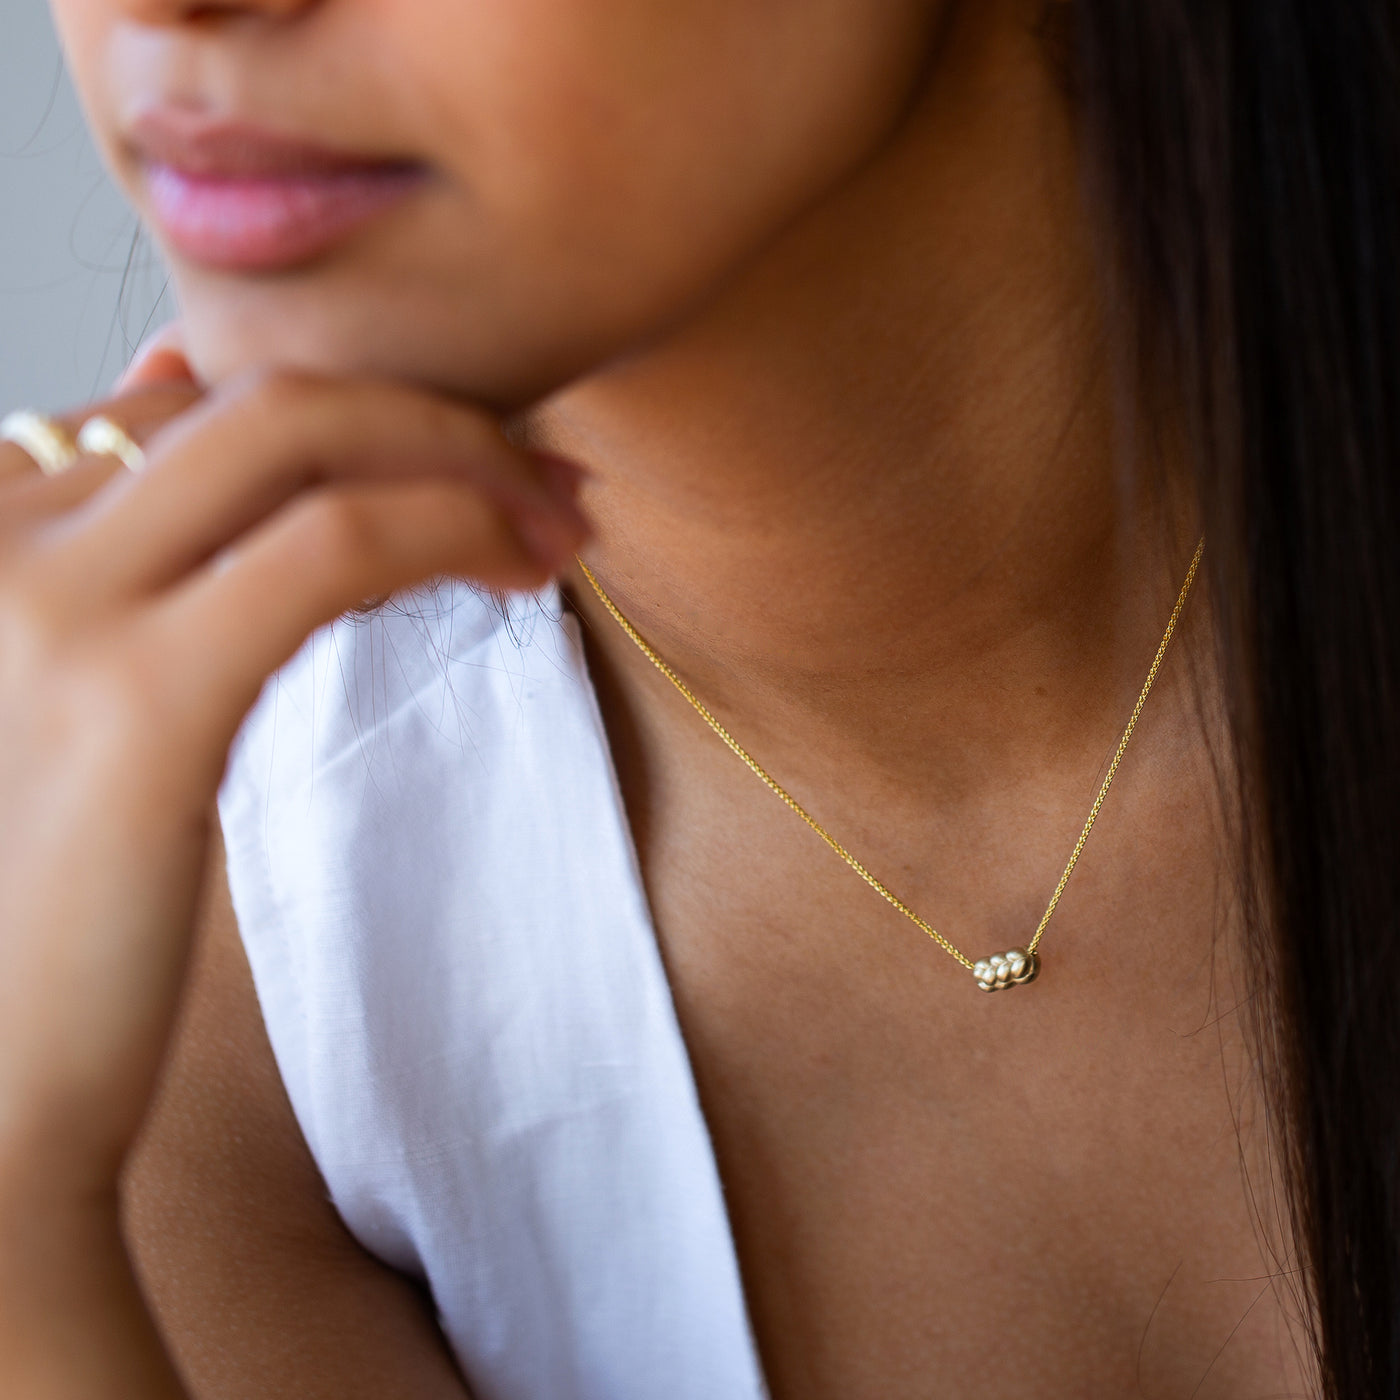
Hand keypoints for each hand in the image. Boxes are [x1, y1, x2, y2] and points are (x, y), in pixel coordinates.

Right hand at [0, 339, 588, 1200]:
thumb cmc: (48, 900)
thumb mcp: (70, 686)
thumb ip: (119, 545)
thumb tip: (168, 385)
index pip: (205, 404)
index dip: (364, 411)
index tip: (475, 456)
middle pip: (262, 390)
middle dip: (433, 410)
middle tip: (546, 469)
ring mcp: (54, 602)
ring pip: (304, 434)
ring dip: (464, 458)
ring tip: (558, 520)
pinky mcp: (138, 698)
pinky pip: (333, 547)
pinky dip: (451, 528)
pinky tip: (518, 568)